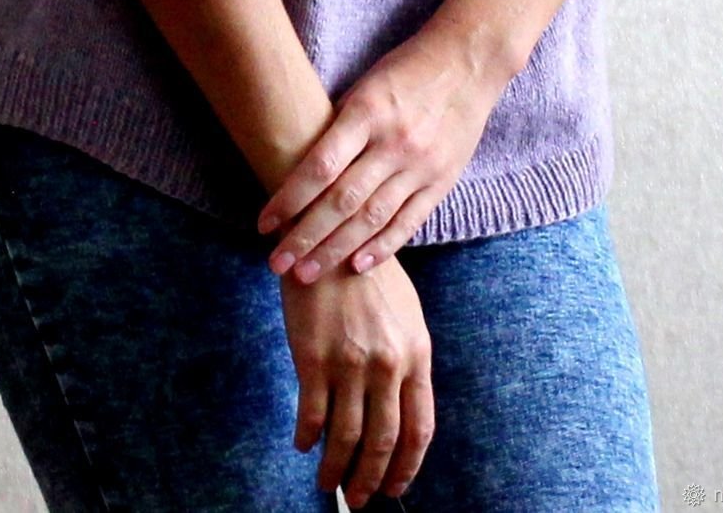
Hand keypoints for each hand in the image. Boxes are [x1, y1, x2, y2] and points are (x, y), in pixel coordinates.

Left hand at [257, 26, 503, 283]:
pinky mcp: (443, 180)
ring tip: (307, 274)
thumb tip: (303, 171)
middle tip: (277, 264)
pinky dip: (383, 247)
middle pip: (342, 201)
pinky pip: (409, 221)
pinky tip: (358, 266)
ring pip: (372, 218)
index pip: (320, 167)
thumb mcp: (365, 86)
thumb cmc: (405, 70)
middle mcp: (394, 142)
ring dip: (336, 251)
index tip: (264, 224)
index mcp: (367, 112)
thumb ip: (339, 127)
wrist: (467, 62)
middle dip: (305, 237)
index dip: (289, 199)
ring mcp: (421, 164)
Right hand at [279, 255, 434, 507]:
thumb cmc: (367, 274)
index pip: (419, 428)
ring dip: (336, 469)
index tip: (396, 487)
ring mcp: (349, 363)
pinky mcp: (312, 358)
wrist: (329, 236)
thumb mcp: (405, 313)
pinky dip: (307, 437)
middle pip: (383, 441)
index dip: (407, 466)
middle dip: (371, 478)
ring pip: (345, 437)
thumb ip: (407, 359)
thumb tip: (401, 409)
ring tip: (328, 484)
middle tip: (359, 498)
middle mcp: (387, 364)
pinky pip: (311, 415)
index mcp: (415, 354)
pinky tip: (303, 444)